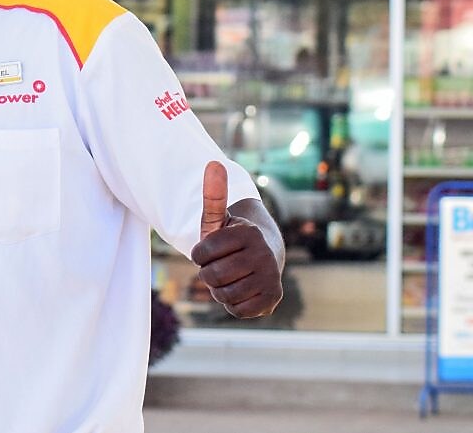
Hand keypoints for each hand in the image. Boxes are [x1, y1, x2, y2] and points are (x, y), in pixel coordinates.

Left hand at [190, 162, 282, 317]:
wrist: (263, 257)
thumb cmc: (231, 238)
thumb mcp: (218, 218)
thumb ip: (212, 195)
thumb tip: (213, 163)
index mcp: (248, 232)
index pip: (200, 254)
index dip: (199, 255)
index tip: (212, 249)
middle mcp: (264, 254)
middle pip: (211, 276)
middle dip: (209, 273)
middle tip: (222, 264)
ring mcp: (271, 277)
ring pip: (223, 294)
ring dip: (220, 289)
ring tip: (231, 276)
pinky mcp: (273, 298)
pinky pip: (237, 309)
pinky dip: (233, 303)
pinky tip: (242, 289)